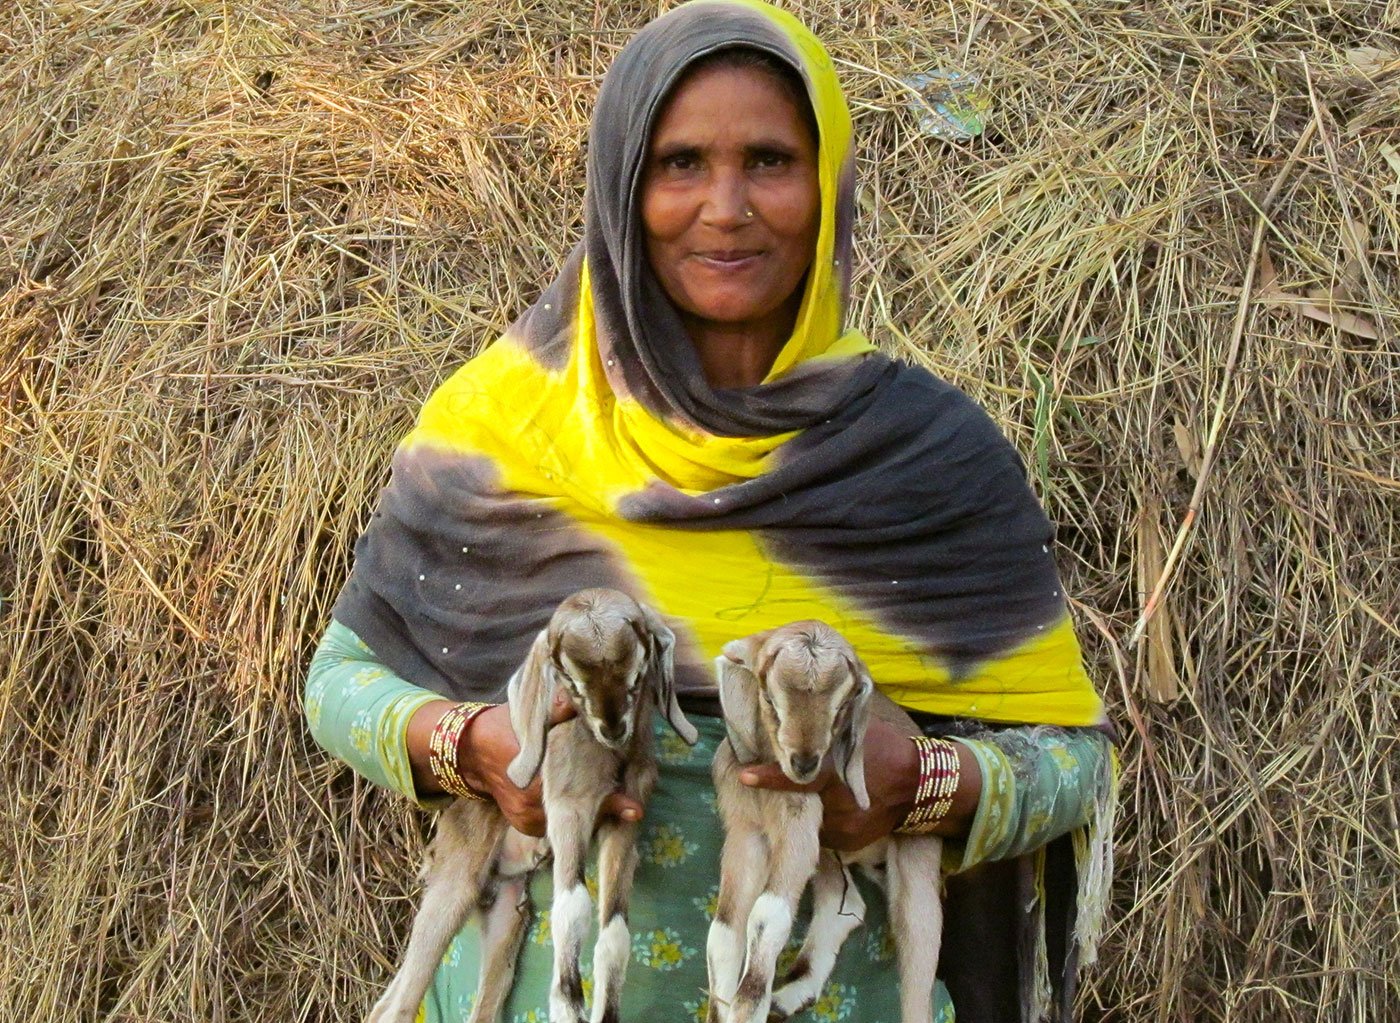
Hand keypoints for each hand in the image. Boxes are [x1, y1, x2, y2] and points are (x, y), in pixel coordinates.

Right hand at [455, 697, 645, 837]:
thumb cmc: (504, 728)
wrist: (471, 751)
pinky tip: (578, 796)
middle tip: (627, 796)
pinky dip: (567, 811)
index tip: (635, 808)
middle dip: (601, 804)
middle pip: (578, 815)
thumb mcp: (531, 717)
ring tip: (604, 791)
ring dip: (584, 809)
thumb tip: (578, 698)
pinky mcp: (524, 825)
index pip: (581, 799)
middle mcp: (532, 809)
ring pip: (567, 821)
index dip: (610, 802)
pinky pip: (554, 823)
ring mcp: (527, 821)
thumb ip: (557, 710)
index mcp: (536, 783)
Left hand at [737, 717, 919, 851]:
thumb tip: (799, 715)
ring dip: (804, 807)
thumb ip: (829, 731)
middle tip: (767, 779)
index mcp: (835, 775)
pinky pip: (824, 831)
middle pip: (798, 804)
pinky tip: (829, 804)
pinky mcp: (849, 842)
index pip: (797, 778)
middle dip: (784, 794)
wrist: (922, 786)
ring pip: (809, 820)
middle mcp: (837, 806)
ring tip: (810, 791)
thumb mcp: (859, 733)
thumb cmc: (888, 749)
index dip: (769, 777)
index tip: (745, 775)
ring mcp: (843, 828)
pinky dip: (821, 818)